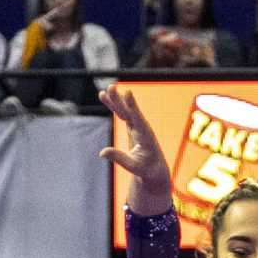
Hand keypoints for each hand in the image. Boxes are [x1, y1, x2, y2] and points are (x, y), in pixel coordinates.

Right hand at [100, 84, 173, 213]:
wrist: (155, 170)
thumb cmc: (146, 170)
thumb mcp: (134, 167)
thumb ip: (119, 159)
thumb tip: (102, 152)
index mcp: (146, 136)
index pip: (138, 119)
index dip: (132, 107)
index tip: (128, 93)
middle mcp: (143, 128)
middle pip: (129, 112)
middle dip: (120, 101)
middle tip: (111, 87)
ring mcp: (138, 126)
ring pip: (125, 111)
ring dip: (115, 101)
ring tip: (105, 90)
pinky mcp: (132, 127)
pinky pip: (122, 113)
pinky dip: (114, 106)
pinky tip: (105, 97)